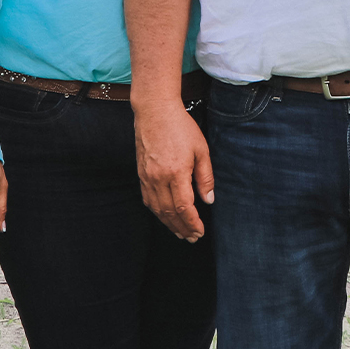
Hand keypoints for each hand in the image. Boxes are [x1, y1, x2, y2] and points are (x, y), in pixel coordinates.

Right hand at [136, 106, 214, 242]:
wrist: (155, 111)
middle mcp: (159, 178)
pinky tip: (164, 216)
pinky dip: (157, 212)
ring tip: (180, 233)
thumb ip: (205, 177)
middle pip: (170, 212)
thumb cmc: (180, 127)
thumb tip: (208, 200)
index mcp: (176, 172)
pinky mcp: (141, 173)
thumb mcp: (201, 149)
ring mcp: (147, 177)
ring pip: (157, 209)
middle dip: (182, 228)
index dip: (192, 223)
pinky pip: (148, 199)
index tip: (200, 231)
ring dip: (169, 224)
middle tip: (192, 237)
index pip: (184, 207)